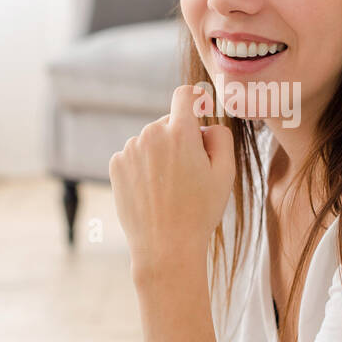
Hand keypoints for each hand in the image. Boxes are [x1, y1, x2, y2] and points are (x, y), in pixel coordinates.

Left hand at [108, 85, 235, 276]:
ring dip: (162, 153)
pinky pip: (136, 155)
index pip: (186, 95)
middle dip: (182, 138)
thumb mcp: (225, 174)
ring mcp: (130, 149)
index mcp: (180, 132)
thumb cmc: (200, 211)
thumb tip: (207, 124)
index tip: (202, 109)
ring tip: (171, 188)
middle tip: (192, 173)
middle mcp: (151, 134)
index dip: (197, 99)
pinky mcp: (116, 165)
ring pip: (152, 140)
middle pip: (169, 122)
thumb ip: (221, 137)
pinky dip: (145, 166)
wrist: (165, 247)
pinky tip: (153, 191)